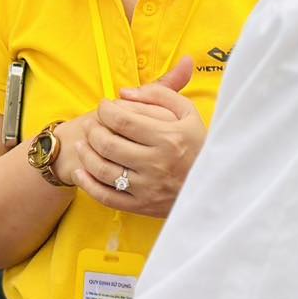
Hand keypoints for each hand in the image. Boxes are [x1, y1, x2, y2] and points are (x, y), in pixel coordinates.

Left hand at [67, 57, 203, 216]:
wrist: (216, 186)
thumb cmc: (197, 144)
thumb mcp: (187, 113)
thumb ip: (159, 93)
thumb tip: (123, 92)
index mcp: (167, 139)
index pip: (122, 121)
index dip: (105, 110)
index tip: (104, 105)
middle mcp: (156, 164)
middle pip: (108, 144)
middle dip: (92, 130)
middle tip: (92, 123)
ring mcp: (148, 188)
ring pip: (103, 170)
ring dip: (85, 154)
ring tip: (83, 142)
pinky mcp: (142, 206)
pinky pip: (106, 197)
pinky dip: (88, 184)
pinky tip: (81, 171)